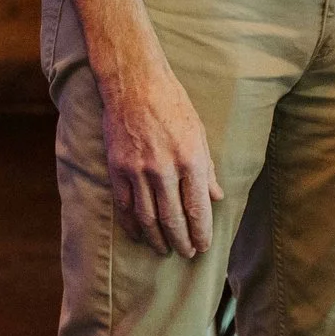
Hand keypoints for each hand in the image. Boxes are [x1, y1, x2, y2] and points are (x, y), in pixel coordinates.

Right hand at [97, 58, 222, 256]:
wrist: (134, 82)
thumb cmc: (172, 103)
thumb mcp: (199, 131)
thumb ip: (207, 168)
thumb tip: (217, 197)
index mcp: (190, 158)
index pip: (198, 208)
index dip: (201, 233)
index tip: (204, 246)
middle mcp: (164, 169)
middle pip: (173, 219)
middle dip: (182, 241)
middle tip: (187, 254)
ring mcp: (138, 170)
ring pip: (148, 218)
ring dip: (158, 239)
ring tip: (164, 250)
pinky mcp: (118, 168)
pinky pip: (125, 206)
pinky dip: (132, 225)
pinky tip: (139, 235)